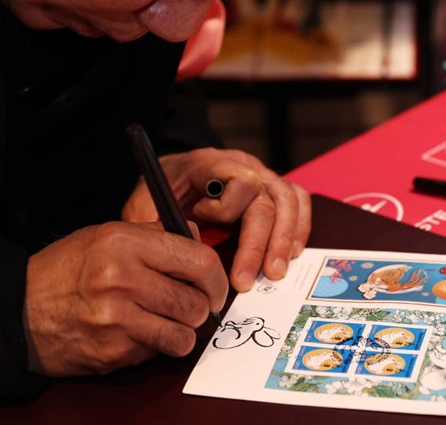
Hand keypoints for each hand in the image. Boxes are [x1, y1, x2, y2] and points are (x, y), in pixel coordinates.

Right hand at [23, 221, 227, 375]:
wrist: (17, 308)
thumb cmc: (67, 269)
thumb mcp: (109, 234)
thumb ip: (157, 234)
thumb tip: (198, 238)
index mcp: (125, 242)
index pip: (198, 260)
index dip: (216, 277)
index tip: (215, 285)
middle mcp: (122, 279)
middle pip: (196, 302)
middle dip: (202, 307)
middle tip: (193, 306)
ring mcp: (116, 319)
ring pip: (184, 334)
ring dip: (182, 331)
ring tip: (168, 321)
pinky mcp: (111, 351)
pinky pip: (158, 352)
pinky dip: (157, 346)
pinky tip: (141, 332)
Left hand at [121, 147, 310, 291]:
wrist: (172, 175)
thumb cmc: (160, 192)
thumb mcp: (146, 205)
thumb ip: (159, 226)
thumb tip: (184, 256)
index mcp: (212, 163)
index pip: (241, 181)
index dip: (227, 209)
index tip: (203, 226)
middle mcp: (244, 164)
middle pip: (268, 200)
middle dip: (260, 244)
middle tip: (247, 281)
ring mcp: (262, 174)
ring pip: (289, 201)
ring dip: (284, 240)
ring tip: (274, 274)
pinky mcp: (272, 188)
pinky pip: (298, 202)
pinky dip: (298, 229)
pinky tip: (292, 254)